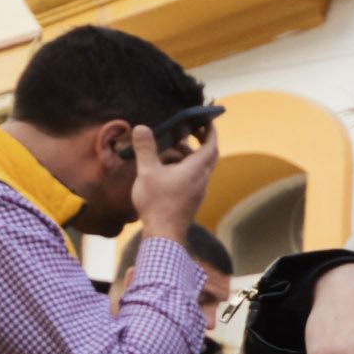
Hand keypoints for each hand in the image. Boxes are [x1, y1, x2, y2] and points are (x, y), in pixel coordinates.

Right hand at [127, 120, 218, 235]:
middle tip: (190, 129)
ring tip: (173, 146)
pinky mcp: (192, 198)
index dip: (211, 131)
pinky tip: (168, 167)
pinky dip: (186, 166)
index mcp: (196, 170)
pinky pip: (194, 177)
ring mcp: (198, 190)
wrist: (164, 234)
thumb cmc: (157, 203)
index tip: (206, 119)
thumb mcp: (147, 172)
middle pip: (209, 155)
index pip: (211, 145)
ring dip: (190, 154)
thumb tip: (142, 128)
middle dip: (202, 140)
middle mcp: (202, 179)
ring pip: (200, 167)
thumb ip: (146, 149)